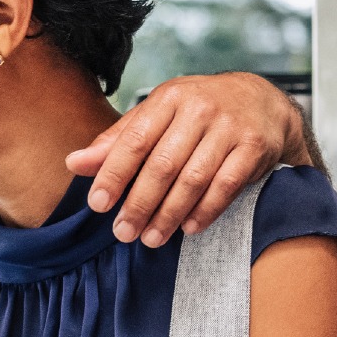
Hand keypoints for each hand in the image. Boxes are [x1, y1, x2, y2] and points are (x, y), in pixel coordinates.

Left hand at [68, 73, 309, 246]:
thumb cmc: (196, 111)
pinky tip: (188, 228)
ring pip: (193, 179)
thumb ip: (117, 141)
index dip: (113, 175)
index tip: (98, 205)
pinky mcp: (254, 147)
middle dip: (140, 204)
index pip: (134, 140)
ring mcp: (230, 127)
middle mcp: (200, 109)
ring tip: (151, 238)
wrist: (261, 101)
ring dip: (169, 214)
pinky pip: (226, 186)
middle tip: (123, 233)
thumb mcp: (156, 115)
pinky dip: (205, 210)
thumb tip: (74, 163)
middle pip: (163, 165)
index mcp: (168, 99)